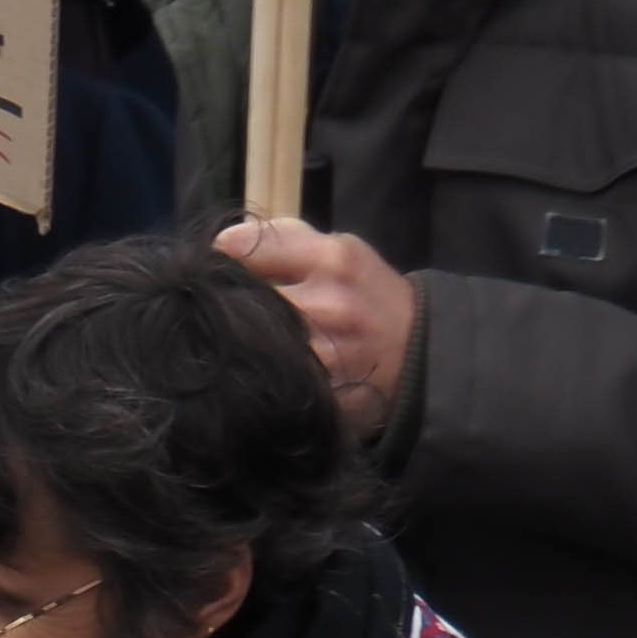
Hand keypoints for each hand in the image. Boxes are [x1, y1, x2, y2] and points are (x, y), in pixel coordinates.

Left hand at [217, 214, 419, 432]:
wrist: (419, 353)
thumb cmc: (367, 294)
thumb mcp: (341, 249)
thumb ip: (284, 239)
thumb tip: (223, 243)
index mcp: (331, 259)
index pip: (246, 248)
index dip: (221, 258)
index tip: (217, 267)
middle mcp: (326, 305)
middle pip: (239, 299)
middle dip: (224, 301)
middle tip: (218, 306)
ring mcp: (322, 356)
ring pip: (247, 344)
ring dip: (235, 341)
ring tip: (237, 338)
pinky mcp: (319, 397)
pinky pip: (266, 384)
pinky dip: (254, 376)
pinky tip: (257, 370)